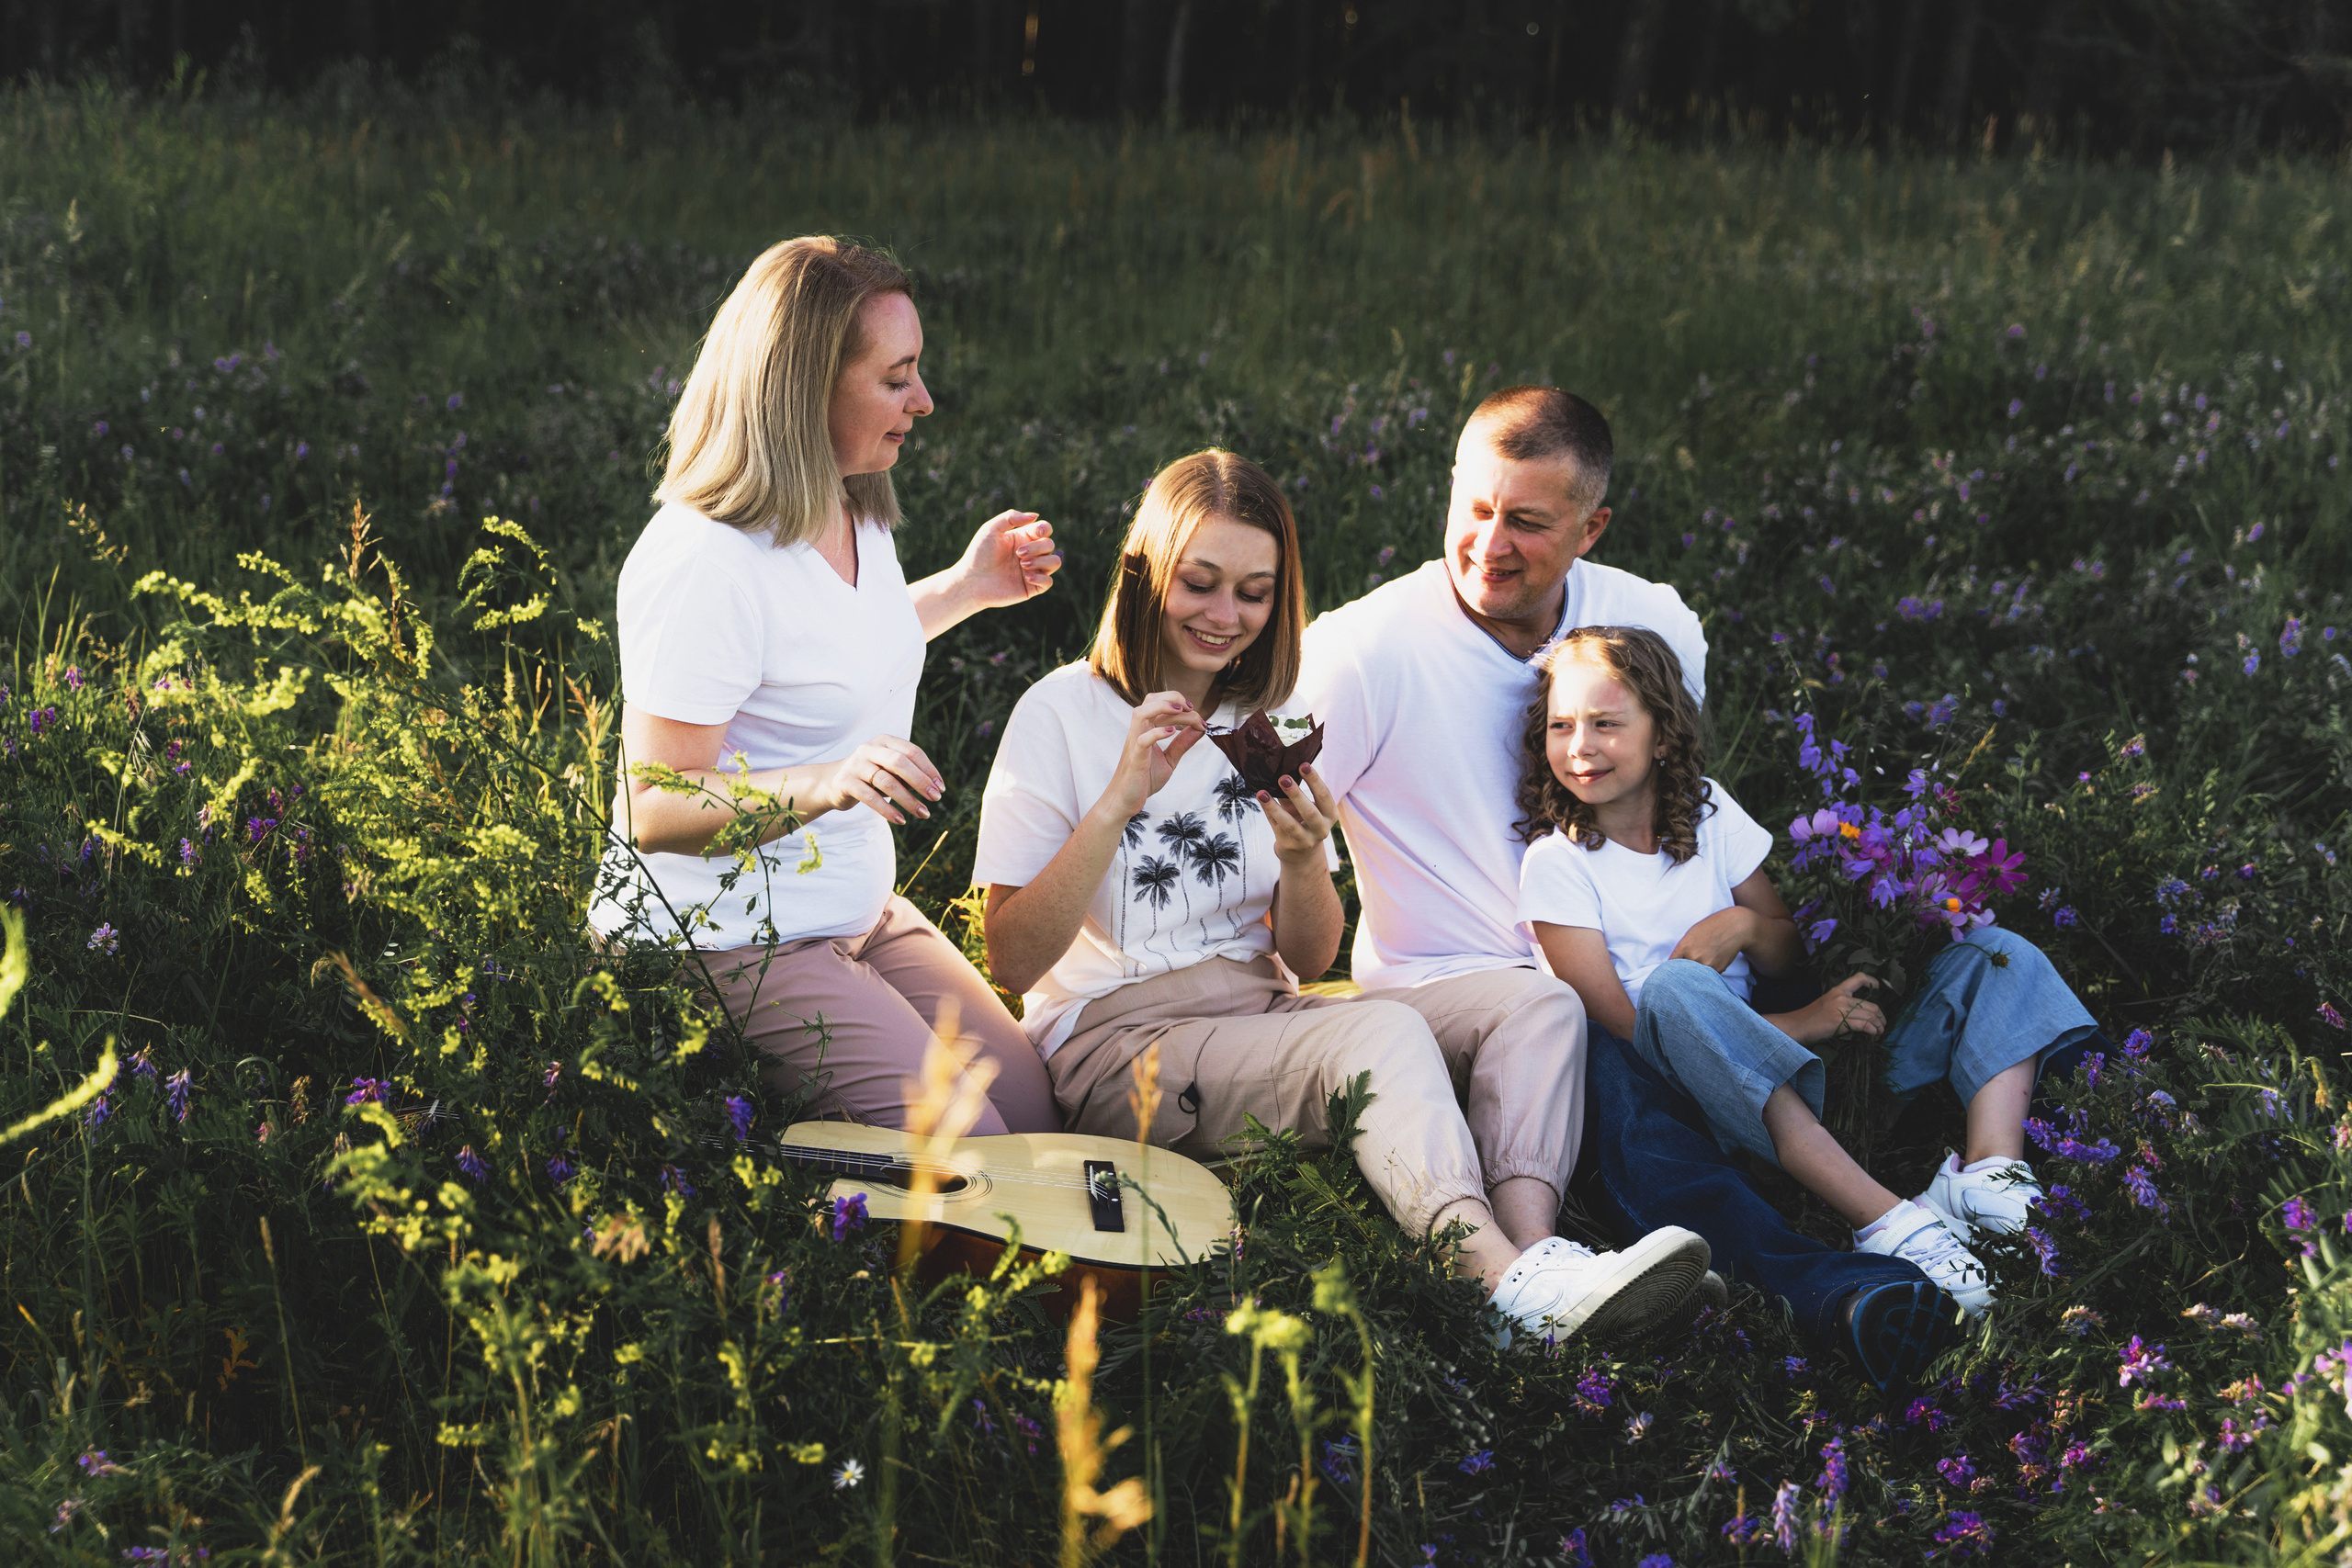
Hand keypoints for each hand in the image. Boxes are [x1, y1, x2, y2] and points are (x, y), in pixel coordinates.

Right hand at [817, 735, 943, 826]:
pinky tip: (901, 820)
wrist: (832, 783)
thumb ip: (907, 775)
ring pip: (887, 782)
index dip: (929, 769)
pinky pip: (870, 797)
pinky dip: (888, 810)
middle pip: (900, 763)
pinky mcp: (846, 782)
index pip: (912, 751)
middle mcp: (869, 749)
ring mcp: (856, 764)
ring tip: (923, 813)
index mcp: (884, 742)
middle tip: (935, 798)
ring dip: (908, 800)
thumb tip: (933, 788)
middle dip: (921, 781)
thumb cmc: (869, 777)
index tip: (940, 787)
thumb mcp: (889, 771)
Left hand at [954, 509, 1061, 610]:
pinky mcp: (1031, 587)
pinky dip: (1042, 578)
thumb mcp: (991, 529)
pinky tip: (1027, 577)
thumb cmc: (978, 554)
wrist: (970, 582)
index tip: (1036, 533)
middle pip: (1050, 545)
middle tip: (1018, 554)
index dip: (1045, 529)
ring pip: (1055, 562)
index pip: (1044, 529)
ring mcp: (1032, 570)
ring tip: (1023, 565)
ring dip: (1042, 561)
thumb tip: (1036, 516)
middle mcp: (1030, 553)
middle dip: (1037, 547)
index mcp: (1023, 538)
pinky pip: (1049, 582)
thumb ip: (1011, 517)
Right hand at [1099, 692, 1206, 819]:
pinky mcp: (1135, 759)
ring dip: (1163, 707)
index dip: (1179, 702)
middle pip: (1150, 700)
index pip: (1159, 703)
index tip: (1198, 715)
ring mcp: (1134, 744)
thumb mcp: (1169, 760)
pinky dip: (1157, 733)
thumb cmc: (1144, 780)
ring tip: (1181, 711)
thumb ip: (1182, 744)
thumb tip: (1200, 729)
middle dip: (1173, 698)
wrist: (1125, 801)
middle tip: (1192, 710)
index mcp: (1146, 730)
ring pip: (1141, 713)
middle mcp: (1138, 732)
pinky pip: (1142, 739)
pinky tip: (1172, 732)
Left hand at [1261, 763, 1338, 866]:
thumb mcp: (1304, 806)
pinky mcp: (1289, 846)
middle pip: (1310, 811)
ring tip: (1262, 792)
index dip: (1314, 780)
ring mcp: (1306, 840)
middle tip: (1283, 777)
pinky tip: (1261, 800)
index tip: (1303, 765)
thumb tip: (1280, 768)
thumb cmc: (1303, 820)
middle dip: (1296, 794)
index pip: (1324, 795)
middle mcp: (1321, 829)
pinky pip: (1276, 826)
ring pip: (1290, 824)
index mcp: (1330, 814)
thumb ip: (1296, 792)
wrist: (1301, 854)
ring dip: (1275, 807)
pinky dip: (1268, 812)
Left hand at [1670, 906, 1756, 972]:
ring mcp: (1706, 965)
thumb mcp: (1691, 935)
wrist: (1734, 927)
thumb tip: (1673, 966)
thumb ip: (1682, 950)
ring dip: (1696, 976)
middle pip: (1682, 974)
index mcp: (1684, 947)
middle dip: (1683, 975)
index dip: (1669, 971)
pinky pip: (1708, 977)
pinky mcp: (1718, 970)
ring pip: (1696, 977)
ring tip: (1703, 964)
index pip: (1670, 966)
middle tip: (1685, 973)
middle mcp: (1693, 957)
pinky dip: (1708, 974)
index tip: (1670, 975)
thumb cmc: (1711, 928)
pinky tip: (1713, 962)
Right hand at [1781, 973, 1886, 1046]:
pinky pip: (1864, 1025)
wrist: (1797, 1026)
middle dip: (1881, 1016)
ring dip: (1879, 1025)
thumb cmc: (1810, 1018)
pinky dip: (1873, 1030)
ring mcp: (1841, 1009)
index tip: (1878, 987)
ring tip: (1880, 1032)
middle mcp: (1841, 997)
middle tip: (1883, 1024)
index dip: (1872, 981)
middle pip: (1871, 1005)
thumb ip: (1841, 1003)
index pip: (1859, 978)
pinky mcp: (1841, 1022)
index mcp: (1837, 990)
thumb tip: (1859, 1012)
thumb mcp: (1826, 1003)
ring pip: (1870, 1015)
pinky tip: (1874, 1034)